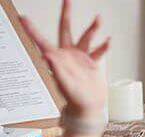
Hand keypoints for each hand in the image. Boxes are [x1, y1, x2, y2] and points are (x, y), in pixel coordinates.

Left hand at [20, 0, 110, 117]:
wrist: (89, 106)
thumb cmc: (74, 98)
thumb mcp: (64, 84)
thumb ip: (56, 69)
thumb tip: (47, 54)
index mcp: (57, 58)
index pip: (42, 40)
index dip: (32, 29)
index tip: (23, 18)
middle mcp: (68, 54)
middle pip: (66, 29)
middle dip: (66, 14)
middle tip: (67, 0)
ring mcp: (81, 57)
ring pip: (86, 37)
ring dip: (93, 29)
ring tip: (98, 19)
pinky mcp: (92, 63)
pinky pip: (99, 51)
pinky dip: (104, 46)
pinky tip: (109, 41)